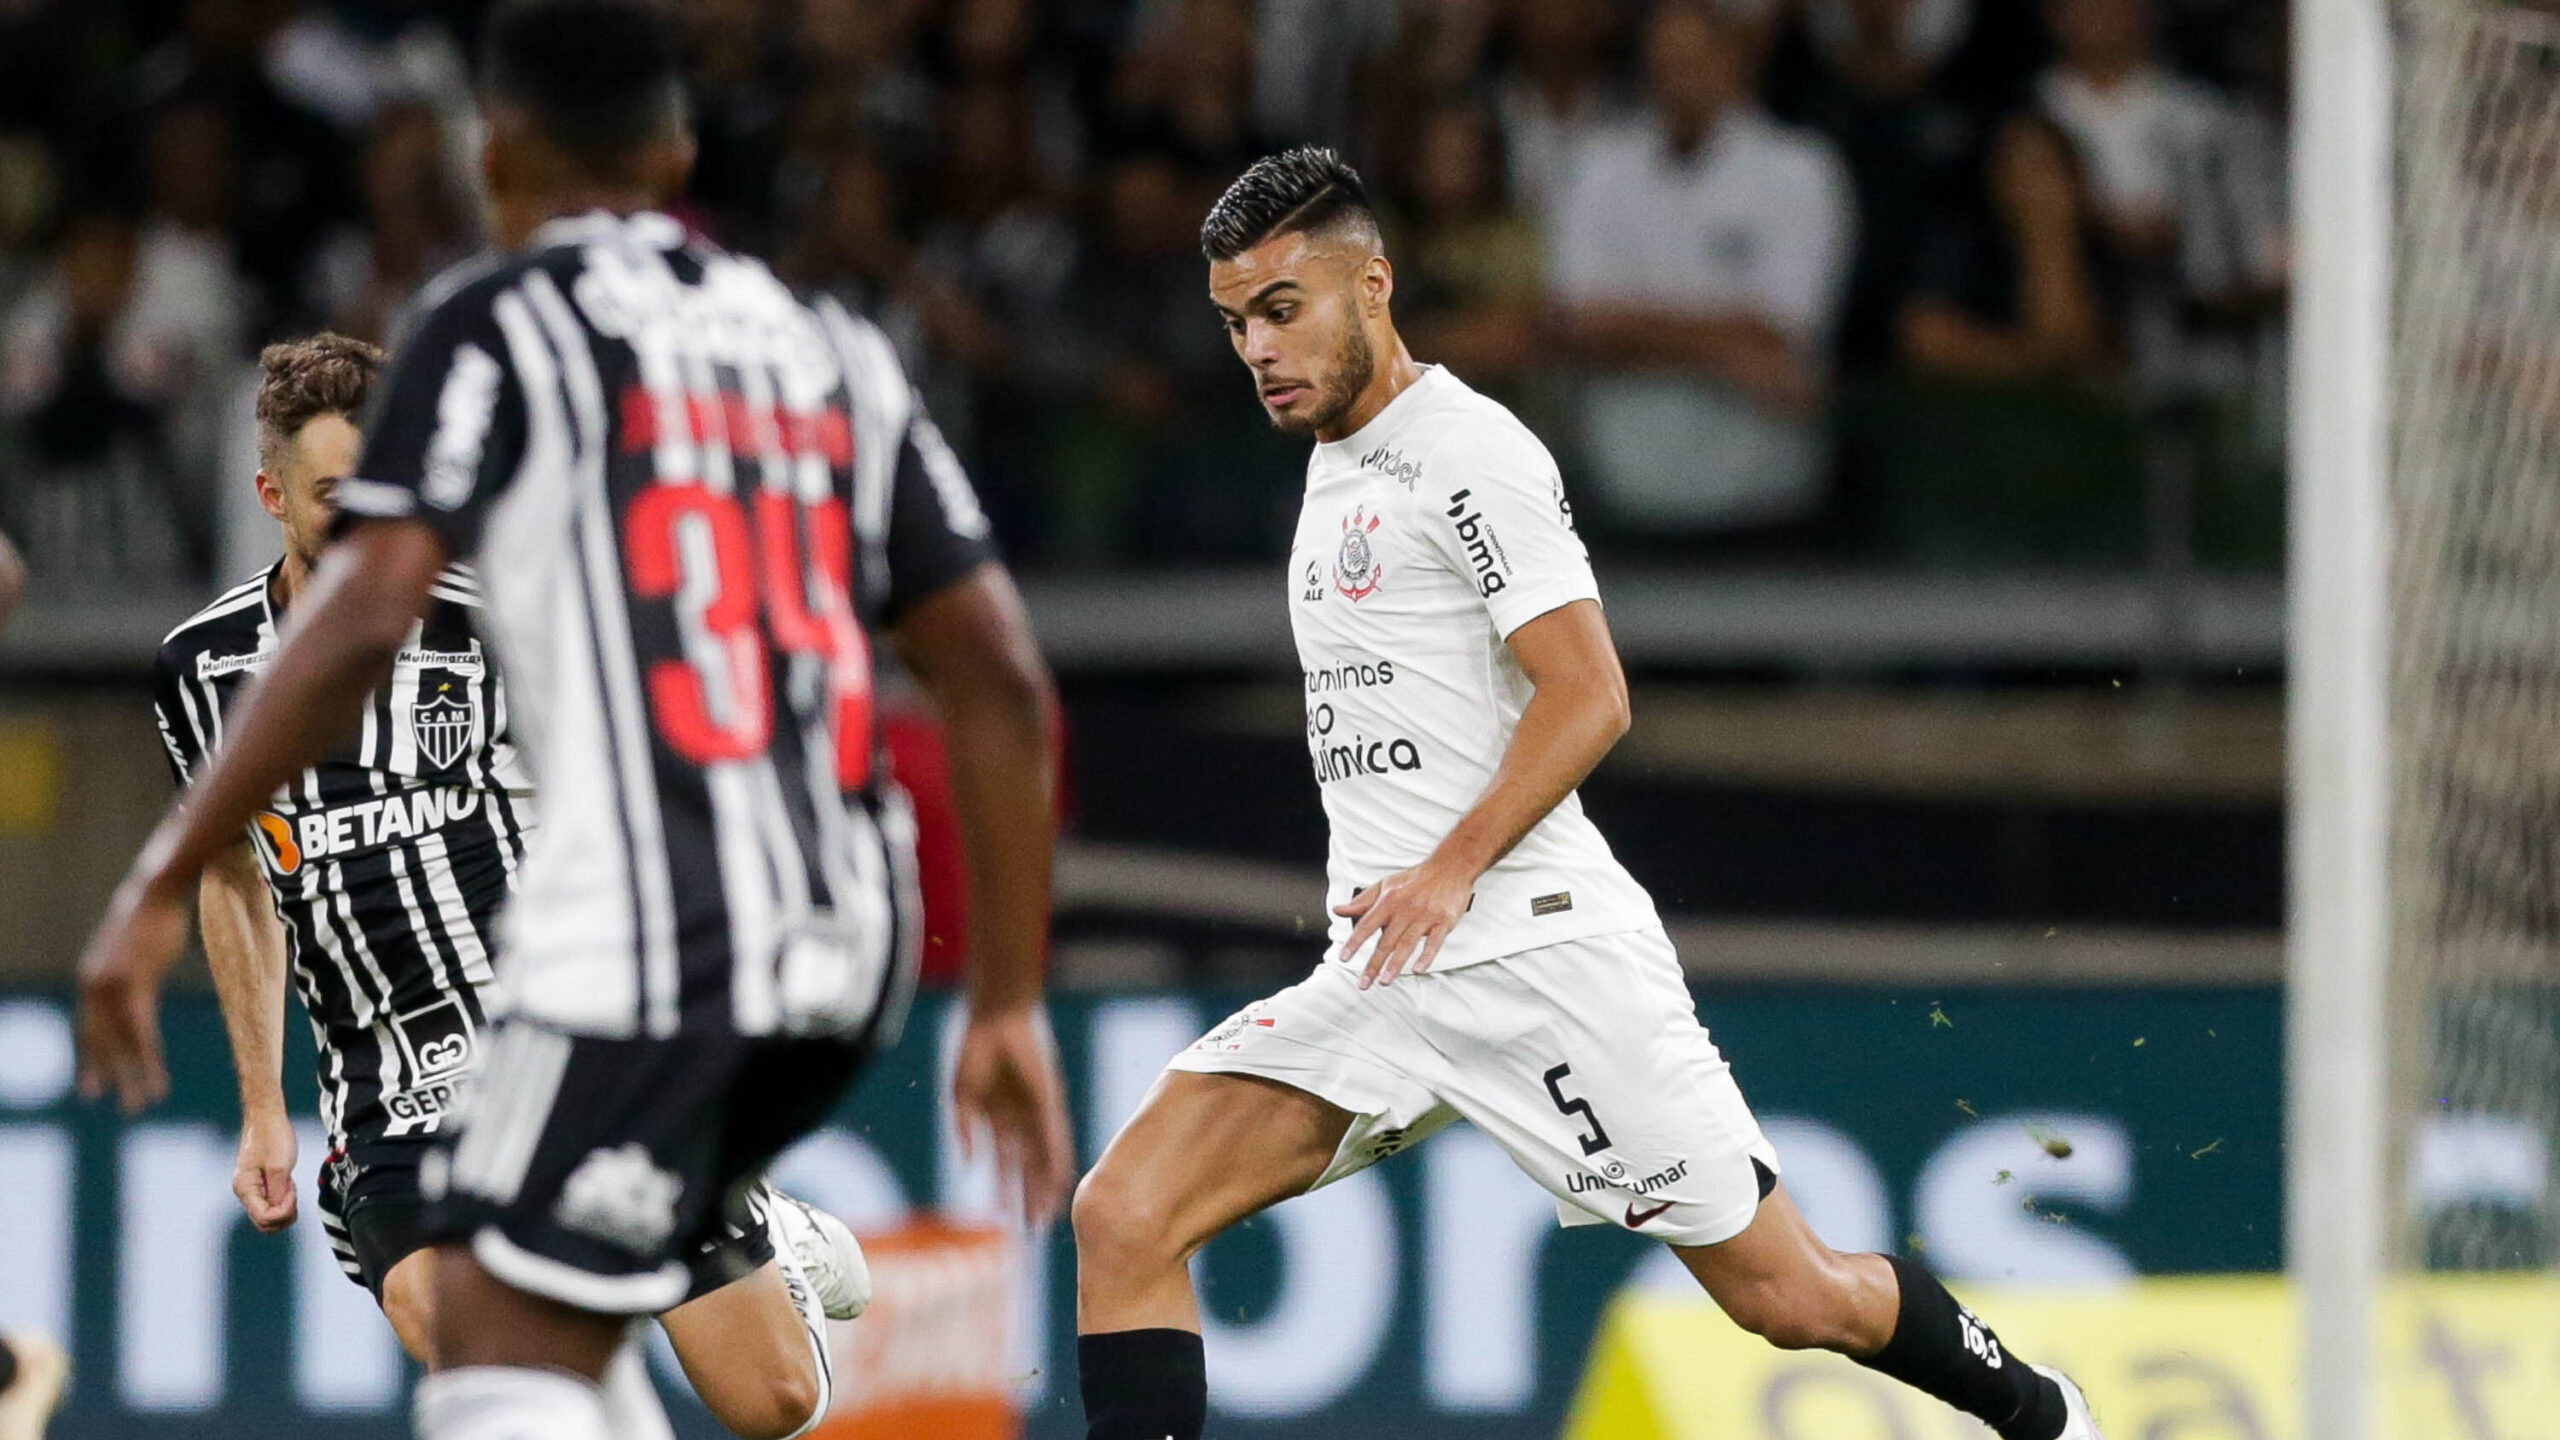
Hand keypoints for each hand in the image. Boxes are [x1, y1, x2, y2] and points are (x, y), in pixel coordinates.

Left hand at [75, 868, 188, 1112]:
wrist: (155, 890)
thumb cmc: (153, 916)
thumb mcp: (134, 952)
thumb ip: (131, 975)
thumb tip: (137, 983)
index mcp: (92, 981)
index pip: (88, 1030)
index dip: (91, 1061)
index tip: (93, 1088)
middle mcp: (93, 988)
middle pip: (99, 1043)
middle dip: (109, 1077)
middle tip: (119, 1105)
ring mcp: (111, 988)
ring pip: (120, 1045)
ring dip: (133, 1077)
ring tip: (143, 1103)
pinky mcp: (133, 985)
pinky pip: (141, 1033)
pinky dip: (150, 1060)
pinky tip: (159, 1080)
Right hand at [234, 1111, 298, 1232]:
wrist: (267, 1116)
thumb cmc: (273, 1136)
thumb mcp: (280, 1167)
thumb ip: (278, 1194)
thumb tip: (277, 1213)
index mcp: (245, 1189)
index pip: (264, 1218)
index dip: (283, 1211)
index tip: (292, 1191)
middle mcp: (245, 1192)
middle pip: (265, 1222)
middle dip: (284, 1212)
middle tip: (291, 1189)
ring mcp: (252, 1189)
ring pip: (270, 1214)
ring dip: (285, 1205)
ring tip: (289, 1183)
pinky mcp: (260, 1184)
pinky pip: (272, 1202)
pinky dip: (284, 1198)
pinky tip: (288, 1182)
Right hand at [950, 1005, 1073, 1226]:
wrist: (994, 1018)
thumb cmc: (975, 1051)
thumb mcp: (961, 1097)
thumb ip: (963, 1132)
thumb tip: (967, 1166)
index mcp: (999, 1122)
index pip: (1005, 1166)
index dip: (1005, 1192)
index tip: (1005, 1220)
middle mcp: (1021, 1122)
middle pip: (1027, 1169)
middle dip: (1029, 1198)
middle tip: (1034, 1229)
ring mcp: (1037, 1112)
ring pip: (1044, 1159)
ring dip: (1045, 1187)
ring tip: (1047, 1216)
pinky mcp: (1050, 1100)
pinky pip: (1055, 1136)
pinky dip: (1058, 1159)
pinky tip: (1062, 1181)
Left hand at [1334, 854, 1477, 988]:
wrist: (1449, 867)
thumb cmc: (1414, 879)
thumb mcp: (1385, 886)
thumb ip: (1362, 902)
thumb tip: (1338, 910)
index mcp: (1388, 900)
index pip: (1367, 925)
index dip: (1354, 942)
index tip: (1344, 958)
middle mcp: (1405, 909)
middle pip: (1386, 941)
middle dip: (1373, 965)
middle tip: (1363, 984)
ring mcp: (1425, 916)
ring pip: (1407, 944)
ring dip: (1395, 965)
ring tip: (1384, 981)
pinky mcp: (1444, 921)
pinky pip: (1434, 942)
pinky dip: (1427, 956)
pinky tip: (1418, 969)